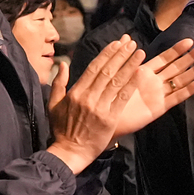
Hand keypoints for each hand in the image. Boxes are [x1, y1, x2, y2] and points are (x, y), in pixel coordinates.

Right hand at [46, 38, 142, 175]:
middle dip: (120, 56)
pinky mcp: (110, 118)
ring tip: (140, 53)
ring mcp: (100, 108)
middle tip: (131, 43)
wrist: (70, 151)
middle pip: (107, 72)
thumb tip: (63, 64)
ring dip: (129, 66)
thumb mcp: (53, 104)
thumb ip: (59, 83)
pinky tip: (139, 74)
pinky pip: (122, 98)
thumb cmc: (61, 128)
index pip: (93, 68)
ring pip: (116, 82)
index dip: (106, 55)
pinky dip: (131, 84)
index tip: (116, 43)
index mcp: (75, 93)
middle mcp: (88, 97)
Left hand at [113, 39, 193, 138]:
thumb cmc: (106, 95)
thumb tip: (125, 36)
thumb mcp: (114, 72)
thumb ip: (122, 55)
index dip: (177, 50)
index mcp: (144, 72)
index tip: (189, 40)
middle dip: (191, 57)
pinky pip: (176, 97)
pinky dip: (189, 90)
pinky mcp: (159, 107)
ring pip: (181, 80)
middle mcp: (154, 82)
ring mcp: (158, 94)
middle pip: (177, 67)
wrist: (103, 117)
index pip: (165, 58)